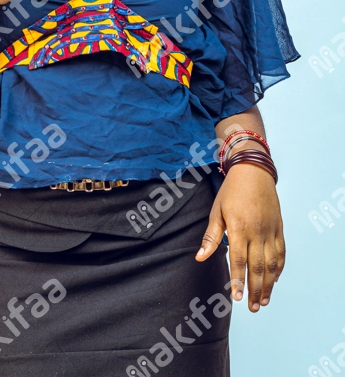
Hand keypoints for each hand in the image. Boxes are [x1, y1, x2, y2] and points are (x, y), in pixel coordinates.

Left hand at [195, 164, 284, 311]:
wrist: (253, 172)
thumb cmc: (231, 191)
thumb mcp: (216, 211)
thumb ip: (211, 237)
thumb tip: (199, 257)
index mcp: (239, 228)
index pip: (238, 260)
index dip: (238, 280)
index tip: (237, 297)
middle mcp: (257, 232)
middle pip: (257, 267)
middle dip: (255, 290)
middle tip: (253, 308)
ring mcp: (270, 231)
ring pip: (271, 264)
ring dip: (269, 285)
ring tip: (264, 301)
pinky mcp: (279, 229)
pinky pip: (281, 253)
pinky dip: (279, 268)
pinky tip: (275, 280)